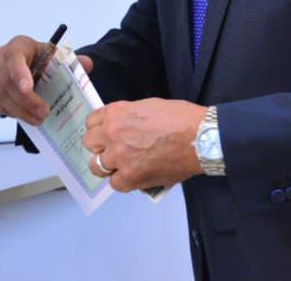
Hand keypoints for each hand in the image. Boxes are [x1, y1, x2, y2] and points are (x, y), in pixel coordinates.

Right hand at [0, 36, 92, 126]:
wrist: (28, 62)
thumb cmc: (41, 60)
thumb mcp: (57, 57)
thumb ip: (73, 61)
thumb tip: (88, 64)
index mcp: (18, 46)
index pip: (14, 58)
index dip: (19, 73)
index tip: (28, 88)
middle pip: (7, 83)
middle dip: (26, 101)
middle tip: (44, 113)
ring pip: (0, 96)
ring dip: (19, 111)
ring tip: (38, 119)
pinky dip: (9, 111)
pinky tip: (24, 115)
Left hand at [82, 99, 205, 191]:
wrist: (200, 137)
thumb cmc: (181, 119)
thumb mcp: (148, 105)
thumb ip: (129, 115)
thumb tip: (122, 125)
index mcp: (117, 113)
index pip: (92, 121)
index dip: (99, 128)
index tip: (105, 133)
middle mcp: (113, 134)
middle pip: (90, 143)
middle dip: (100, 146)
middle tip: (113, 149)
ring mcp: (120, 157)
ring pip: (97, 166)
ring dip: (108, 165)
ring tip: (121, 165)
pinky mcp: (132, 177)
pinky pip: (115, 184)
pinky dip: (123, 181)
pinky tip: (133, 175)